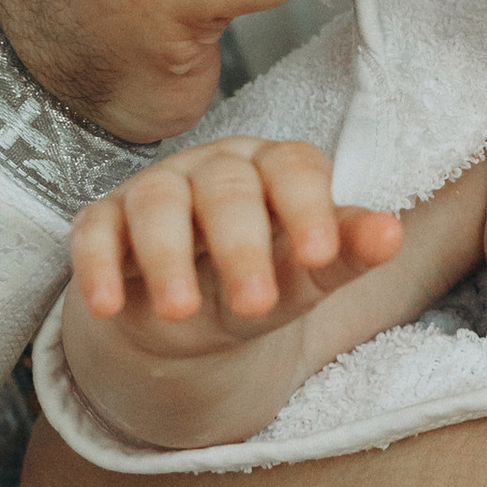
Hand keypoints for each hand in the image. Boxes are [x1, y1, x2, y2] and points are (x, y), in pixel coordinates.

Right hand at [68, 138, 402, 364]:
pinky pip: (94, 231)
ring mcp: (156, 189)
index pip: (294, 168)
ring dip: (166, 257)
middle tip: (254, 303)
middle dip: (240, 245)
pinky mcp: (104, 220)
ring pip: (157, 201)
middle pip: (226, 188)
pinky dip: (98, 267)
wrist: (186, 317)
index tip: (319, 256)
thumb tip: (392, 234)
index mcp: (274, 170)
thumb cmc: (259, 281)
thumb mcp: (303, 277)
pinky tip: (108, 307)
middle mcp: (215, 168)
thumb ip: (343, 255)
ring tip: (179, 312)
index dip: (308, 208)